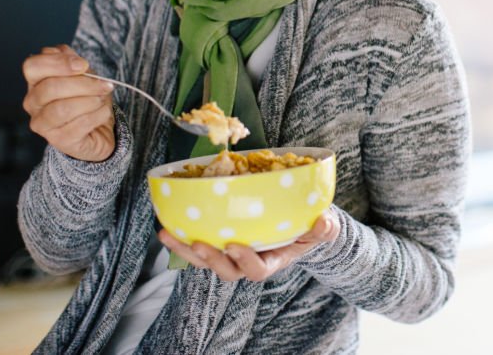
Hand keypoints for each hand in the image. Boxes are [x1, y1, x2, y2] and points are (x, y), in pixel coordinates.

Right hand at [22, 44, 115, 161]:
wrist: (98, 129)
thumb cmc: (87, 98)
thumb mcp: (83, 75)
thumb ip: (73, 62)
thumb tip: (67, 55)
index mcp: (35, 82)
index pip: (32, 66)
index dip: (57, 63)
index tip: (83, 65)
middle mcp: (33, 103)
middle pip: (50, 88)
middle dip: (83, 84)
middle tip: (105, 84)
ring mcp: (43, 124)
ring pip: (62, 109)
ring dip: (90, 101)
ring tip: (102, 99)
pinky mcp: (59, 141)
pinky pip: (79, 125)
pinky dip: (97, 115)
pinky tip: (103, 112)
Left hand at [158, 210, 340, 282]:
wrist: (299, 226)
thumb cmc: (309, 229)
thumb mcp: (322, 228)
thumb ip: (324, 228)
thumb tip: (324, 221)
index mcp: (272, 261)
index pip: (256, 271)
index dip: (245, 261)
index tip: (236, 246)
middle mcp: (248, 261)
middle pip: (226, 270)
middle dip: (210, 259)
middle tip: (197, 243)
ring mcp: (232, 253)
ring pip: (206, 259)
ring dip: (185, 249)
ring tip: (167, 234)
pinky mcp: (220, 241)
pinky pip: (199, 244)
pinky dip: (182, 236)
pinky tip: (168, 225)